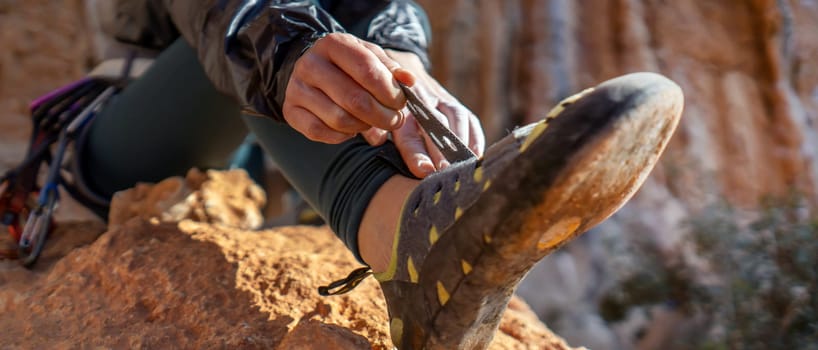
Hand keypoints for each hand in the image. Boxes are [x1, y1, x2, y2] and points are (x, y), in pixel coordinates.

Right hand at [284, 33, 484, 177]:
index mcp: (333, 44)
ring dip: (364, 127)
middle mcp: (311, 64)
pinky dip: (342, 136)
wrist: (312, 69)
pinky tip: (351, 128)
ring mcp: (297, 88)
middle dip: (382, 116)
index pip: (367, 70)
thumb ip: (392, 69)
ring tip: (374, 123)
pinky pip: (320, 132)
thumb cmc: (349, 65)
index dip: (390, 92)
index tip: (401, 103)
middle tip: (395, 120)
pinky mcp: (290, 111)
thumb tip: (409, 82)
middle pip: (355, 100)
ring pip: (339, 120)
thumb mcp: (371, 57)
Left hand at [385, 50, 484, 176]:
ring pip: (456, 120)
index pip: (408, 134)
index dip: (417, 154)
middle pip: (436, 127)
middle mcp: (421, 100)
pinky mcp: (455, 104)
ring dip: (461, 146)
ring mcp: (441, 99)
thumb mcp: (377, 115)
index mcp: (398, 109)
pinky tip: (475, 157)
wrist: (401, 74)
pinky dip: (475, 139)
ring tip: (464, 169)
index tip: (425, 171)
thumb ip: (376, 128)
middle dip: (443, 152)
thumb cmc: (386, 107)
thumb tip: (377, 140)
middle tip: (447, 175)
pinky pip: (470, 120)